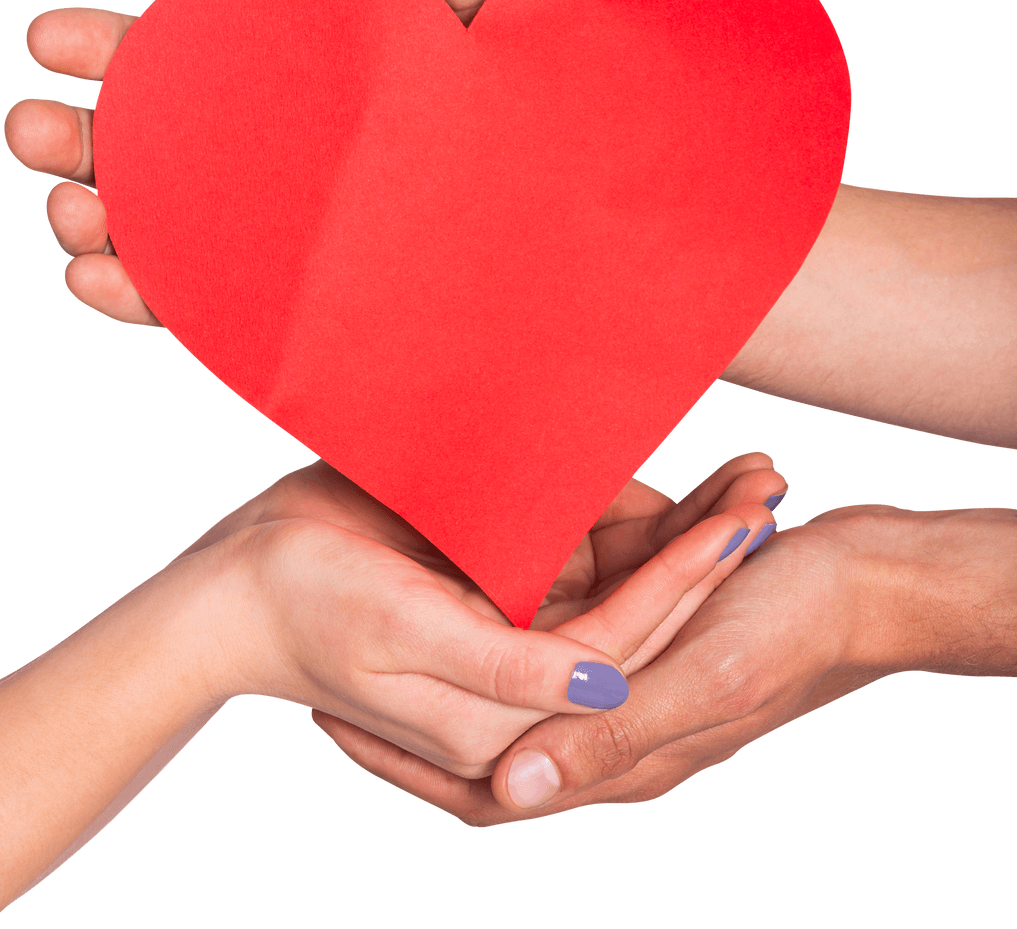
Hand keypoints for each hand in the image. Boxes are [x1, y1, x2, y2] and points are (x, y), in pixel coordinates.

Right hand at [3, 0, 520, 324]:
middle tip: (36, 136)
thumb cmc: (560, 106)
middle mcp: (298, 164)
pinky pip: (222, 309)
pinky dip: (154, 300)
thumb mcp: (502, 11)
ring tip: (72, 221)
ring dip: (104, 226)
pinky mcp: (318, 313)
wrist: (607, 212)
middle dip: (86, 141)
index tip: (55, 40)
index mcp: (319, 85)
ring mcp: (301, 241)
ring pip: (178, 234)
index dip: (121, 49)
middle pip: (169, 150)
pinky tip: (107, 284)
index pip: (201, 61)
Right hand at [206, 451, 782, 776]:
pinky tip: (679, 476)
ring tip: (748, 476)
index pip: (622, 647)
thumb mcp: (400, 635)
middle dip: (705, 556)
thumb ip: (506, 670)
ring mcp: (514, 638)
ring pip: (619, 585)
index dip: (683, 585)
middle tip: (769, 491)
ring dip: (682, 533)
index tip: (741, 523)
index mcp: (506, 715)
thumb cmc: (302, 610)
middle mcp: (524, 684)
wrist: (234, 592)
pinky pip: (582, 557)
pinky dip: (633, 516)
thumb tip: (612, 686)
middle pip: (638, 618)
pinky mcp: (499, 600)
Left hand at [316, 502, 1016, 821]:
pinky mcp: (640, 639)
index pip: (481, 785)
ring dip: (460, 644)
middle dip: (411, 706)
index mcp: (620, 754)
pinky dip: (516, 606)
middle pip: (484, 729)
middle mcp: (611, 726)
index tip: (324, 720)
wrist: (868, 586)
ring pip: (514, 672)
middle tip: (331, 668)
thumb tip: (504, 789)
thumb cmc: (796, 630)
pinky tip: (477, 565)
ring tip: (387, 608)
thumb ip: (610, 737)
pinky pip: (554, 629)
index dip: (402, 764)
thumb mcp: (705, 679)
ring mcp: (624, 683)